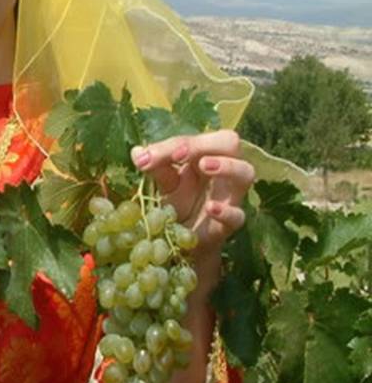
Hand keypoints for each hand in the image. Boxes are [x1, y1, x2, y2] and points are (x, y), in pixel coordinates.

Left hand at [130, 130, 254, 257]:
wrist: (182, 241)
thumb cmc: (179, 204)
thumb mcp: (165, 184)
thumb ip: (155, 167)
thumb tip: (137, 151)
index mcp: (204, 156)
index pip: (196, 140)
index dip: (173, 145)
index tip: (148, 156)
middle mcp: (222, 171)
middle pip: (229, 142)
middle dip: (203, 145)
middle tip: (179, 155)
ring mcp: (230, 196)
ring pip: (246, 172)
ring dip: (227, 166)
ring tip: (205, 165)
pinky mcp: (230, 223)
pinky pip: (238, 215)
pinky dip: (226, 211)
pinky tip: (210, 208)